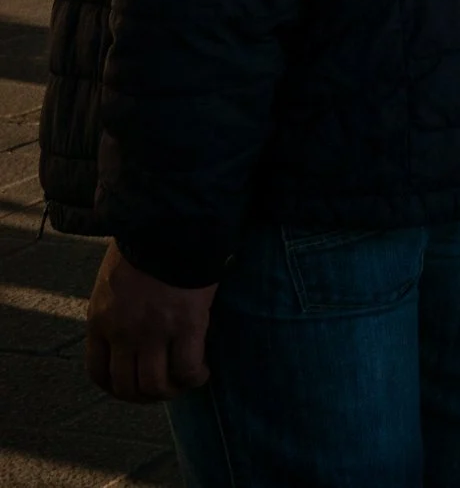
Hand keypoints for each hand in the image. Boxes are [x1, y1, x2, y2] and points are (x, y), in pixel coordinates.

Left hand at [85, 241, 214, 402]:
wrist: (171, 222)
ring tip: (186, 380)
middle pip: (127, 387)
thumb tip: (131, 325)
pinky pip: (188, 369)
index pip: (98, 372)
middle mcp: (123, 332)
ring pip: (156, 385)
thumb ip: (117, 307)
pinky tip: (203, 371)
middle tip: (165, 388)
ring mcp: (154, 330)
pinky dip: (196, 377)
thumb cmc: (146, 244)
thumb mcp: (114, 279)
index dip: (117, 388)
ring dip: (172, 390)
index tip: (134, 385)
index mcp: (100, 320)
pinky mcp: (187, 324)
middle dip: (146, 395)